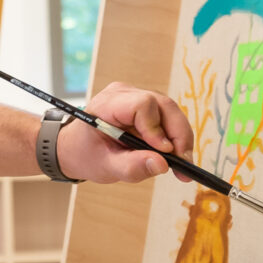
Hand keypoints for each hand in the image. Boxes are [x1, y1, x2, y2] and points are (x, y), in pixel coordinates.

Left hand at [57, 82, 194, 183]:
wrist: (78, 148)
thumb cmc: (87, 154)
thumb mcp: (105, 167)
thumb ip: (131, 167)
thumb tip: (162, 164)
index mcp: (107, 104)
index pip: (142, 105)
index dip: (156, 128)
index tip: (164, 152)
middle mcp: (124, 94)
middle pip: (163, 105)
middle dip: (178, 135)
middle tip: (184, 165)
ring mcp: (137, 97)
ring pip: (170, 111)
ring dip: (180, 138)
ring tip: (181, 166)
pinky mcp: (147, 106)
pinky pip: (169, 117)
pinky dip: (175, 137)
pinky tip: (174, 157)